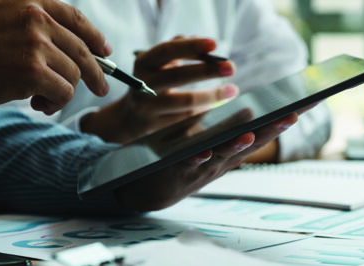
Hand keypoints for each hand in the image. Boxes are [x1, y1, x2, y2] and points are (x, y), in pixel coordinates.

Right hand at [0, 0, 110, 112]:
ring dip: (62, 92)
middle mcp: (36, 19)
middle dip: (96, 73)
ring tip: (41, 99)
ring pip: (73, 75)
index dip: (94, 36)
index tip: (104, 50)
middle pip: (82, 50)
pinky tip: (39, 104)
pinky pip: (63, 92)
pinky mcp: (34, 72)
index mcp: (28, 2)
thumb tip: (67, 47)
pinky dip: (55, 103)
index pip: (75, 16)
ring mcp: (36, 45)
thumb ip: (30, 23)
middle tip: (101, 89)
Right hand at [82, 37, 238, 143]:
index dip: (191, 47)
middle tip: (231, 67)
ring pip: (186, 102)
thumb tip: (202, 40)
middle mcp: (142, 84)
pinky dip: (204, 110)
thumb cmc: (154, 81)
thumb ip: (179, 48)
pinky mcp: (156, 126)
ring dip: (212, 96)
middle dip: (207, 71)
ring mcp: (148, 107)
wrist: (130, 116)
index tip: (214, 43)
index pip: (166, 50)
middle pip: (178, 76)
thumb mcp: (159, 63)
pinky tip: (217, 104)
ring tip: (232, 90)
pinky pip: (186, 118)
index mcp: (143, 62)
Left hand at [114, 112, 298, 210]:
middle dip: (272, 130)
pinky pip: (190, 164)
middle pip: (252, 143)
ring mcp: (204, 167)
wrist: (150, 188)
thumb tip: (251, 108)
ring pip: (224, 155)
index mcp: (232, 149)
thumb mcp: (211, 142)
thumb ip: (228, 128)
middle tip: (292, 114)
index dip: (284, 118)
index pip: (264, 130)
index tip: (307, 101)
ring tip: (251, 133)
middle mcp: (224, 160)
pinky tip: (204, 150)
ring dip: (237, 145)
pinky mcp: (180, 171)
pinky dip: (198, 158)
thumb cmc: (184, 160)